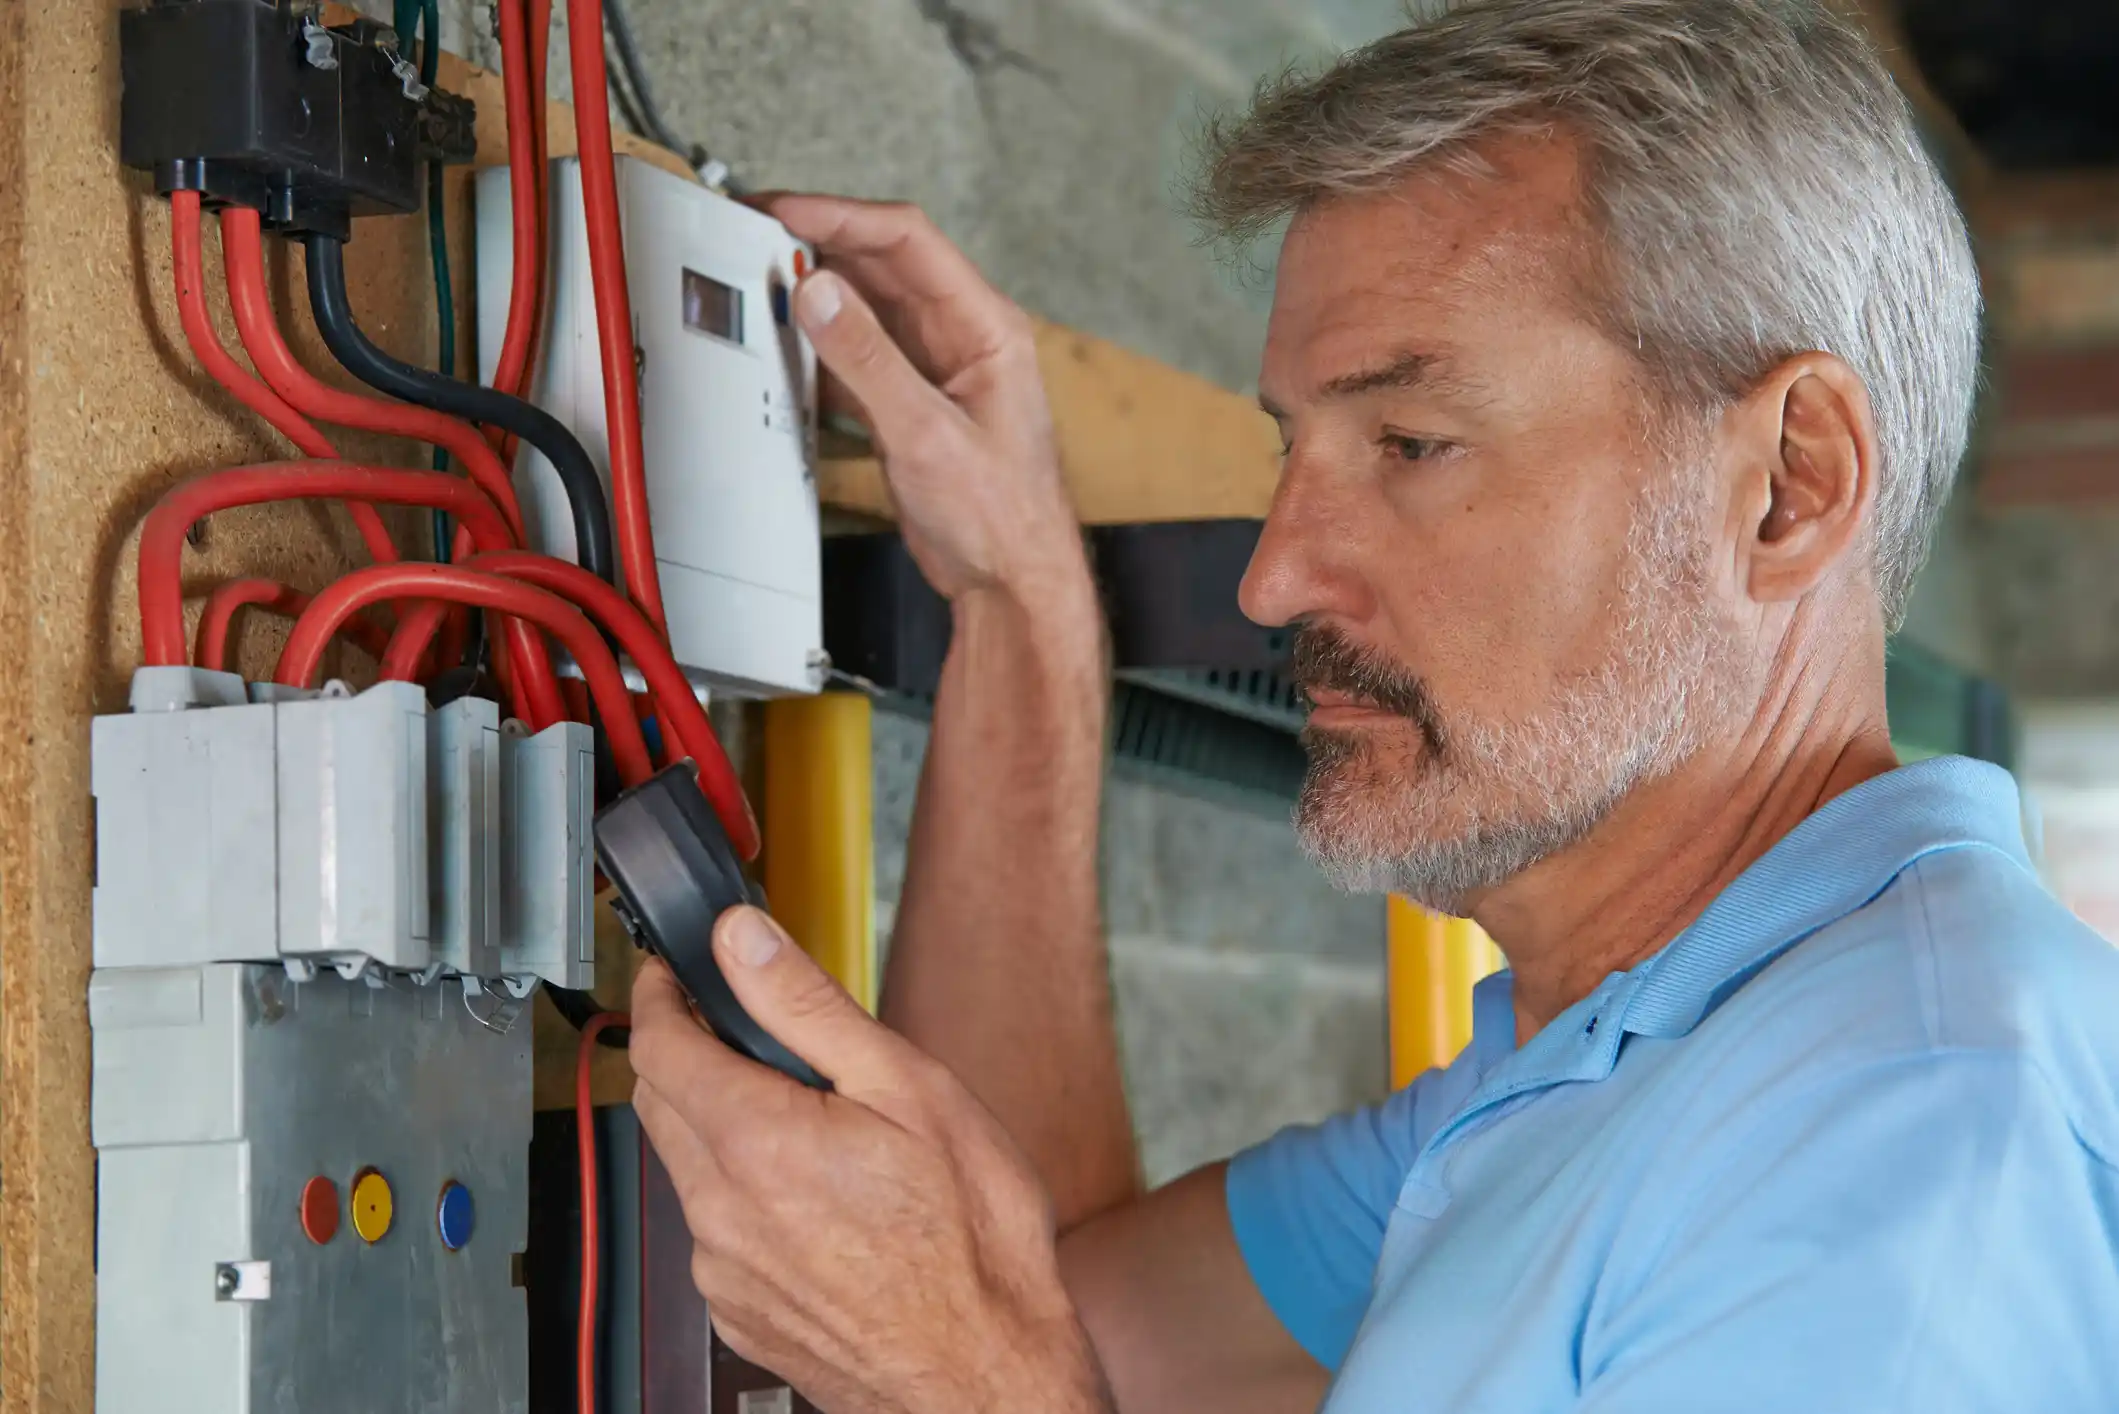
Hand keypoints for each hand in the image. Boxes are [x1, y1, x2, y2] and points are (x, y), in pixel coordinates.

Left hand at [628, 908, 1113, 1413]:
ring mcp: (724, 1270)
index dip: (661, 993)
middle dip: (685, 1051)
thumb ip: (808, 1008)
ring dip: (717, 1126)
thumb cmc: (970, 1241)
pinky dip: (743, 1195)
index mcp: (756, 1141)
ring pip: (687, 1168)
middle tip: (741, 1028)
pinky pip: (715, 1231)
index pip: (658, 1044)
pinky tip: (816, 1195)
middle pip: (658, 1102)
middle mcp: (720, 1210)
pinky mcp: (739, 1313)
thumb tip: (742, 940)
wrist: (984, 1377)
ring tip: (807, 1120)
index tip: (676, 971)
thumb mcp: (909, 1088)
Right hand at [766, 195, 1090, 607]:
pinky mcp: (910, 403)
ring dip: (816, 296)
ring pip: (864, 308)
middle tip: (758, 235)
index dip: (841, 215)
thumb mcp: (926, 434)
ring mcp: (934, 369)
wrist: (1011, 582)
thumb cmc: (1002, 516)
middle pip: (881, 264)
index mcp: (985, 326)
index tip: (784, 212)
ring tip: (763, 284)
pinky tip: (788, 350)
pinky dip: (820, 348)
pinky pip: (858, 355)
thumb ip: (869, 360)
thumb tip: (821, 293)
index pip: (907, 239)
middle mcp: (961, 337)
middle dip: (819, 245)